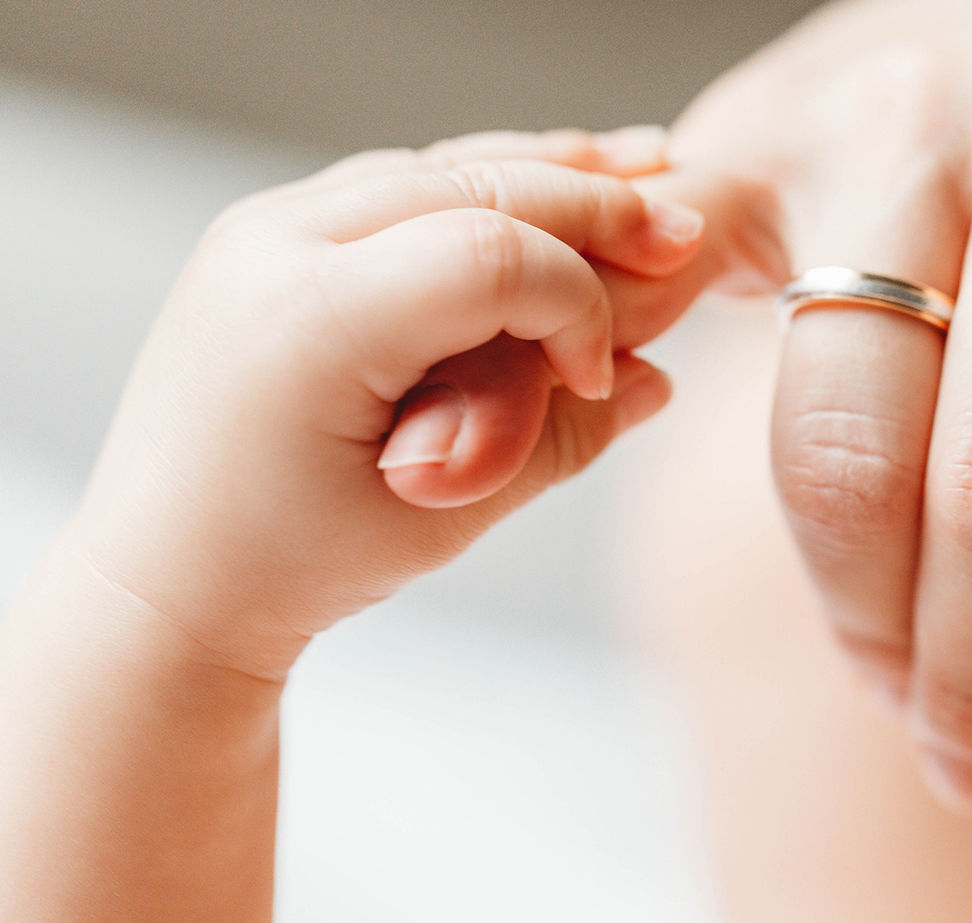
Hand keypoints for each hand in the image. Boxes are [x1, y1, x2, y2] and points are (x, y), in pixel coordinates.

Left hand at [65, 128, 703, 682]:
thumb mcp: (443, 518)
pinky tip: (542, 187)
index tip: (600, 375)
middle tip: (680, 227)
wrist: (163, 579)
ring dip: (545, 175)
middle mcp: (275, 246)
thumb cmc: (285, 566)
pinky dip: (483, 187)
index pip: (495, 256)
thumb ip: (559, 439)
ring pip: (442, 166)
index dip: (578, 304)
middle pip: (477, 182)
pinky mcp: (272, 235)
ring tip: (635, 177)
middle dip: (592, 205)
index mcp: (309, 322)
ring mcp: (265, 228)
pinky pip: (400, 184)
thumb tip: (652, 382)